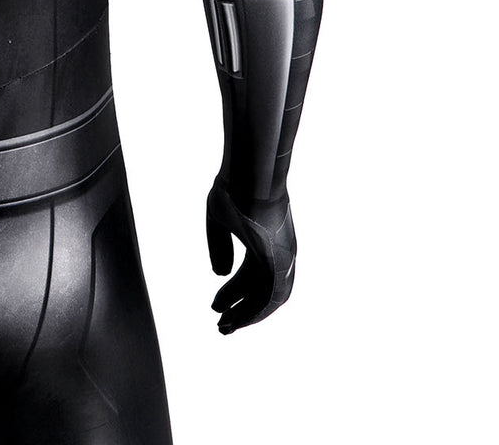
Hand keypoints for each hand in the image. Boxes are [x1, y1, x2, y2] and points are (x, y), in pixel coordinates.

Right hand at [205, 180, 295, 333]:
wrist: (252, 170)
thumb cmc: (235, 186)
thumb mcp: (219, 218)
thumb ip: (219, 246)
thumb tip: (219, 274)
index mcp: (267, 243)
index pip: (251, 277)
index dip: (234, 294)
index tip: (216, 306)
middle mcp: (280, 254)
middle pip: (263, 292)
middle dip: (242, 311)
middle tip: (222, 324)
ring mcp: (282, 258)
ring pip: (268, 299)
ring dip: (247, 317)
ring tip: (224, 328)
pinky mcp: (279, 260)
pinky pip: (270, 296)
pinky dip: (254, 312)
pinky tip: (236, 319)